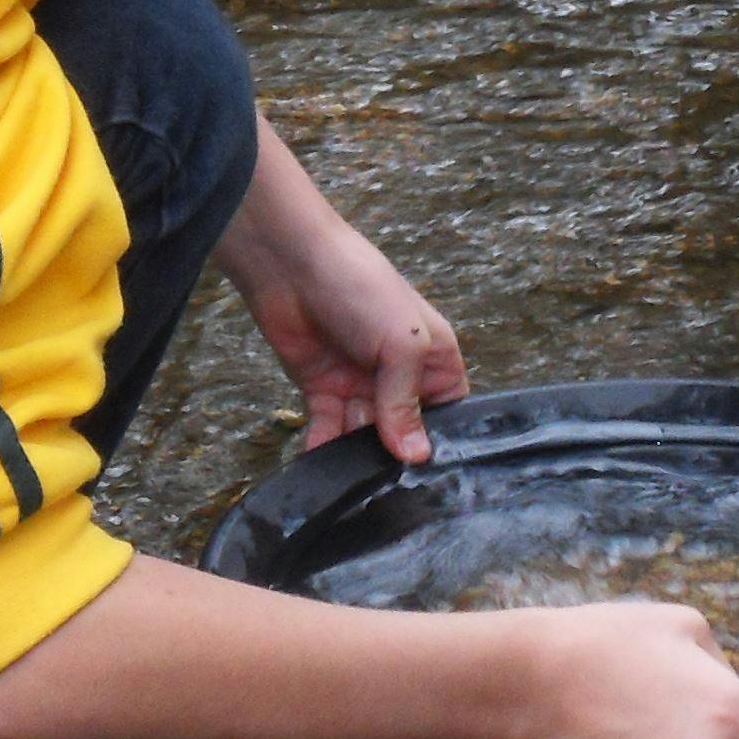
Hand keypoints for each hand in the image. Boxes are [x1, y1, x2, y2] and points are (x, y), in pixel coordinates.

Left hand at [242, 222, 466, 463]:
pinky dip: (323, 448)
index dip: (437, 439)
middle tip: (381, 473)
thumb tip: (414, 455)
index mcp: (434, 359)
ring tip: (349, 472)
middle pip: (403, 431)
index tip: (424, 466)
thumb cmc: (360, 286)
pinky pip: (327, 429)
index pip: (447, 413)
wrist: (292, 264)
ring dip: (355, 455)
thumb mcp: (401, 343)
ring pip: (363, 437)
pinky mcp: (322, 389)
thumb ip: (406, 402)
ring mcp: (360, 384)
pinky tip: (320, 463)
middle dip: (391, 452)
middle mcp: (399, 375)